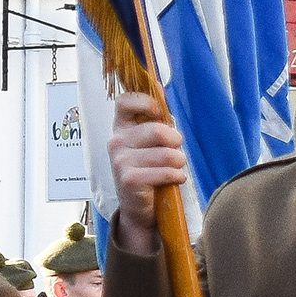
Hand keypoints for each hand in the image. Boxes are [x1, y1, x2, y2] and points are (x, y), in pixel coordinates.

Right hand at [104, 94, 185, 251]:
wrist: (139, 207)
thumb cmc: (150, 169)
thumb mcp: (151, 143)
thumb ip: (156, 119)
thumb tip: (162, 88)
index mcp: (121, 127)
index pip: (124, 102)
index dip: (146, 103)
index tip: (160, 114)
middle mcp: (116, 141)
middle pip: (156, 129)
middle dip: (175, 140)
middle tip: (177, 150)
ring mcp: (120, 161)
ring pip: (165, 153)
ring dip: (179, 161)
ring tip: (176, 167)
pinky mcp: (129, 179)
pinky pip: (165, 172)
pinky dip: (176, 176)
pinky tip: (175, 179)